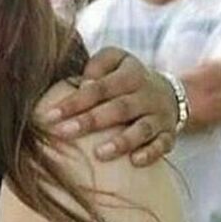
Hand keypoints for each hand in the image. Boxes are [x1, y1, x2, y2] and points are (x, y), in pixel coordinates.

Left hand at [35, 47, 176, 165]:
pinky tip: (134, 162)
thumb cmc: (126, 78)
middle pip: (118, 108)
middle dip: (90, 121)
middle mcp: (146, 94)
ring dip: (122, 142)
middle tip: (63, 133)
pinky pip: (163, 145)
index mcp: (130, 74)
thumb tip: (84, 84)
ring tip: (99, 154)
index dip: (75, 101)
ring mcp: (159, 116)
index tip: (50, 116)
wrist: (169, 92)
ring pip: (142, 129)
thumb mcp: (115, 60)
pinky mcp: (170, 134)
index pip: (99, 88)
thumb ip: (97, 66)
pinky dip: (150, 153)